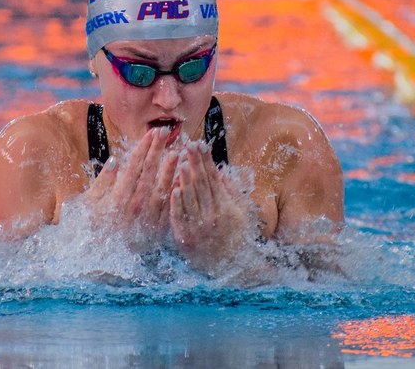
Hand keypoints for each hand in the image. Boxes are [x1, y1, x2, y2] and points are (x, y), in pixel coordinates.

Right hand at [83, 127, 177, 250]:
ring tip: (178, 152)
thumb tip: (116, 160)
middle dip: (158, 150)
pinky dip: (175, 193)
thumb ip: (103, 182)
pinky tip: (181, 180)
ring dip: (170, 169)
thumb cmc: (88, 228)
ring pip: (162, 189)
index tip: (153, 132)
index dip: (144, 147)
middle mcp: (134, 207)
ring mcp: (147, 218)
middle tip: (166, 132)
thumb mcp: (88, 203)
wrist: (97, 261)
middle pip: (149, 172)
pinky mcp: (155, 230)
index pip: (135, 165)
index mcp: (118, 197)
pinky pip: (169, 208)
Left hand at [170, 141, 256, 274]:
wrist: (233, 270)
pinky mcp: (187, 239)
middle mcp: (213, 215)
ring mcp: (199, 227)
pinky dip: (176, 203)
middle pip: (202, 184)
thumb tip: (220, 171)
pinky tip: (173, 189)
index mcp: (226, 206)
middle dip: (195, 162)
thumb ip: (231, 191)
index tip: (200, 144)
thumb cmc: (238, 238)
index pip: (213, 178)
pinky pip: (180, 218)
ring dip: (185, 178)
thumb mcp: (242, 213)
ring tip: (181, 160)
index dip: (206, 160)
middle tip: (188, 144)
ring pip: (191, 198)